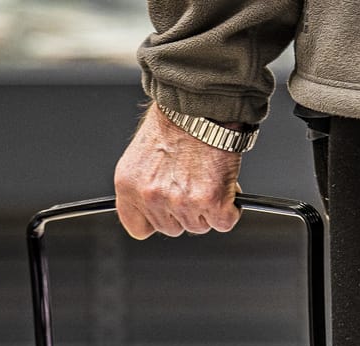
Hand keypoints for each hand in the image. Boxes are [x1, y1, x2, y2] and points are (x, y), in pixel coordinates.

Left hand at [114, 104, 243, 238]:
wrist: (201, 104)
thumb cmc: (176, 121)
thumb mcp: (142, 155)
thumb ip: (145, 185)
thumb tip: (160, 204)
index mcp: (129, 186)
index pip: (138, 228)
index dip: (156, 219)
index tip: (166, 210)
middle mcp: (152, 197)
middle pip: (173, 229)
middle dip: (185, 210)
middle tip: (192, 181)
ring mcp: (181, 203)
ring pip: (199, 226)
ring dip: (207, 208)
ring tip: (207, 176)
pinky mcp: (211, 202)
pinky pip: (224, 222)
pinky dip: (230, 207)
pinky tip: (223, 184)